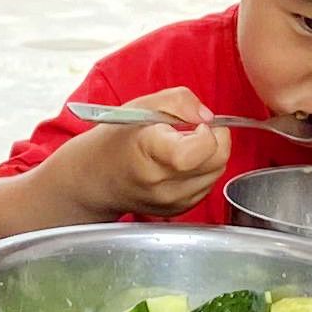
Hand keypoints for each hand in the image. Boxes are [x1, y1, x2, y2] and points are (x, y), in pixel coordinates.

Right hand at [75, 91, 229, 216]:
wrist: (94, 178)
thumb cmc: (116, 139)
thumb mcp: (140, 105)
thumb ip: (179, 101)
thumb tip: (208, 117)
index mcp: (149, 152)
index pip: (200, 149)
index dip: (207, 131)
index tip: (196, 124)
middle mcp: (161, 184)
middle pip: (217, 161)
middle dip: (214, 139)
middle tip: (193, 130)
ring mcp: (171, 202)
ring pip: (217, 174)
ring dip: (209, 156)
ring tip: (182, 147)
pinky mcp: (177, 210)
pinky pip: (207, 186)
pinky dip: (201, 171)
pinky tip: (178, 164)